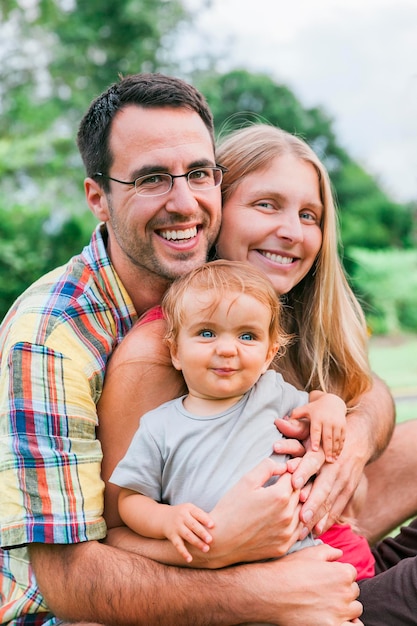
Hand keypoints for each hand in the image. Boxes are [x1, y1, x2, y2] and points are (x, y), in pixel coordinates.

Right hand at [162, 503, 213, 562]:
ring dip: (196, 543)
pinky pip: (178, 545)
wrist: (162, 517)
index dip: (205, 519)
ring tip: (206, 549)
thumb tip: (217, 523)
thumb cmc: (183, 514)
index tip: (213, 525)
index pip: (197, 513)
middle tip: (211, 540)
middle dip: (201, 533)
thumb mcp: (190, 509)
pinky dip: (183, 552)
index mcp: (188, 509)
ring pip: (187, 535)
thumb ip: (201, 515)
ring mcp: (176, 527)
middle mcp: (182, 517)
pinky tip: (189, 559)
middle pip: (192, 525)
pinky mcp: (172, 536)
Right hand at [207, 458, 302, 566]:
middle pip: (301, 493)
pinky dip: (296, 521)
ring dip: (298, 503)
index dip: (290, 470)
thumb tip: (284, 466)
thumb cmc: (231, 508)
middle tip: (286, 482)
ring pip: (303, 512)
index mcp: (279, 496)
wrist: (221, 541)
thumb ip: (267, 467)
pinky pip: (299, 530)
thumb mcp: (246, 480)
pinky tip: (287, 516)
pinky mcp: (284, 547)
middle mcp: (287, 515)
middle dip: (296, 485)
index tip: (285, 470)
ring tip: (286, 498)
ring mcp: (287, 533)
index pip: (294, 476)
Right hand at [248, 544, 362, 624]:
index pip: (351, 573)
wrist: (271, 592)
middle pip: (353, 592)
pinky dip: (349, 624)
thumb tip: (340, 554)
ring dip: (346, 607)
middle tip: (324, 591)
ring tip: (329, 606)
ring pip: (355, 610)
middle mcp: (345, 593)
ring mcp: (340, 612)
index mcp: (342, 573)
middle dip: (342, 590)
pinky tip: (337, 620)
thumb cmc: (289, 570)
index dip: (339, 574)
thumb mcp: (309, 553)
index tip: (328, 578)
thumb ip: (329, 551)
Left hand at [276, 417, 367, 533]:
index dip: (304, 471)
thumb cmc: (327, 434)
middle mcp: (336, 467)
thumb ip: (296, 428)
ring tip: (304, 531)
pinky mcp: (349, 490)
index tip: (293, 483)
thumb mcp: (314, 428)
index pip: (313, 461)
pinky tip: (318, 530)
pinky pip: (338, 507)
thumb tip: (278, 421)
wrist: (359, 438)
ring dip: (318, 517)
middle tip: (300, 518)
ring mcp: (344, 480)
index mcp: (325, 451)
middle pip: (323, 486)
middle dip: (312, 503)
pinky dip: (328, 519)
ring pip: (330, 501)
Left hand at [290, 391, 346, 461]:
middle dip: (327, 449)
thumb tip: (279, 421)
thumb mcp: (304, 409)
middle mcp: (328, 420)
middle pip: (328, 436)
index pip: (316, 430)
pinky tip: (337, 456)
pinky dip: (340, 447)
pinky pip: (342, 438)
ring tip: (332, 461)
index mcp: (317, 417)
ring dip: (334, 450)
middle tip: (326, 460)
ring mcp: (337, 423)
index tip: (313, 450)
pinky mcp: (344, 426)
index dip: (315, 440)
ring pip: (336, 439)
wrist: (333, 402)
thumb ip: (295, 415)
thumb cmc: (314, 408)